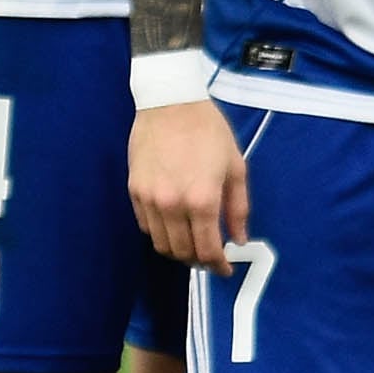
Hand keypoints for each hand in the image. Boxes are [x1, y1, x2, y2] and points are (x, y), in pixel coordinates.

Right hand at [127, 99, 247, 266]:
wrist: (170, 102)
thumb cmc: (208, 131)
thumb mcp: (235, 166)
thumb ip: (238, 208)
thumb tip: (239, 239)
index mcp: (202, 199)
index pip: (208, 249)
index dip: (218, 265)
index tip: (224, 270)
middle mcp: (173, 205)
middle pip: (183, 252)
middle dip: (198, 261)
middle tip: (209, 257)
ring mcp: (150, 199)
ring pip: (161, 244)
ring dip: (178, 251)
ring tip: (191, 245)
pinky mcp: (134, 191)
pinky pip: (146, 226)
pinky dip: (160, 234)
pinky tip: (172, 226)